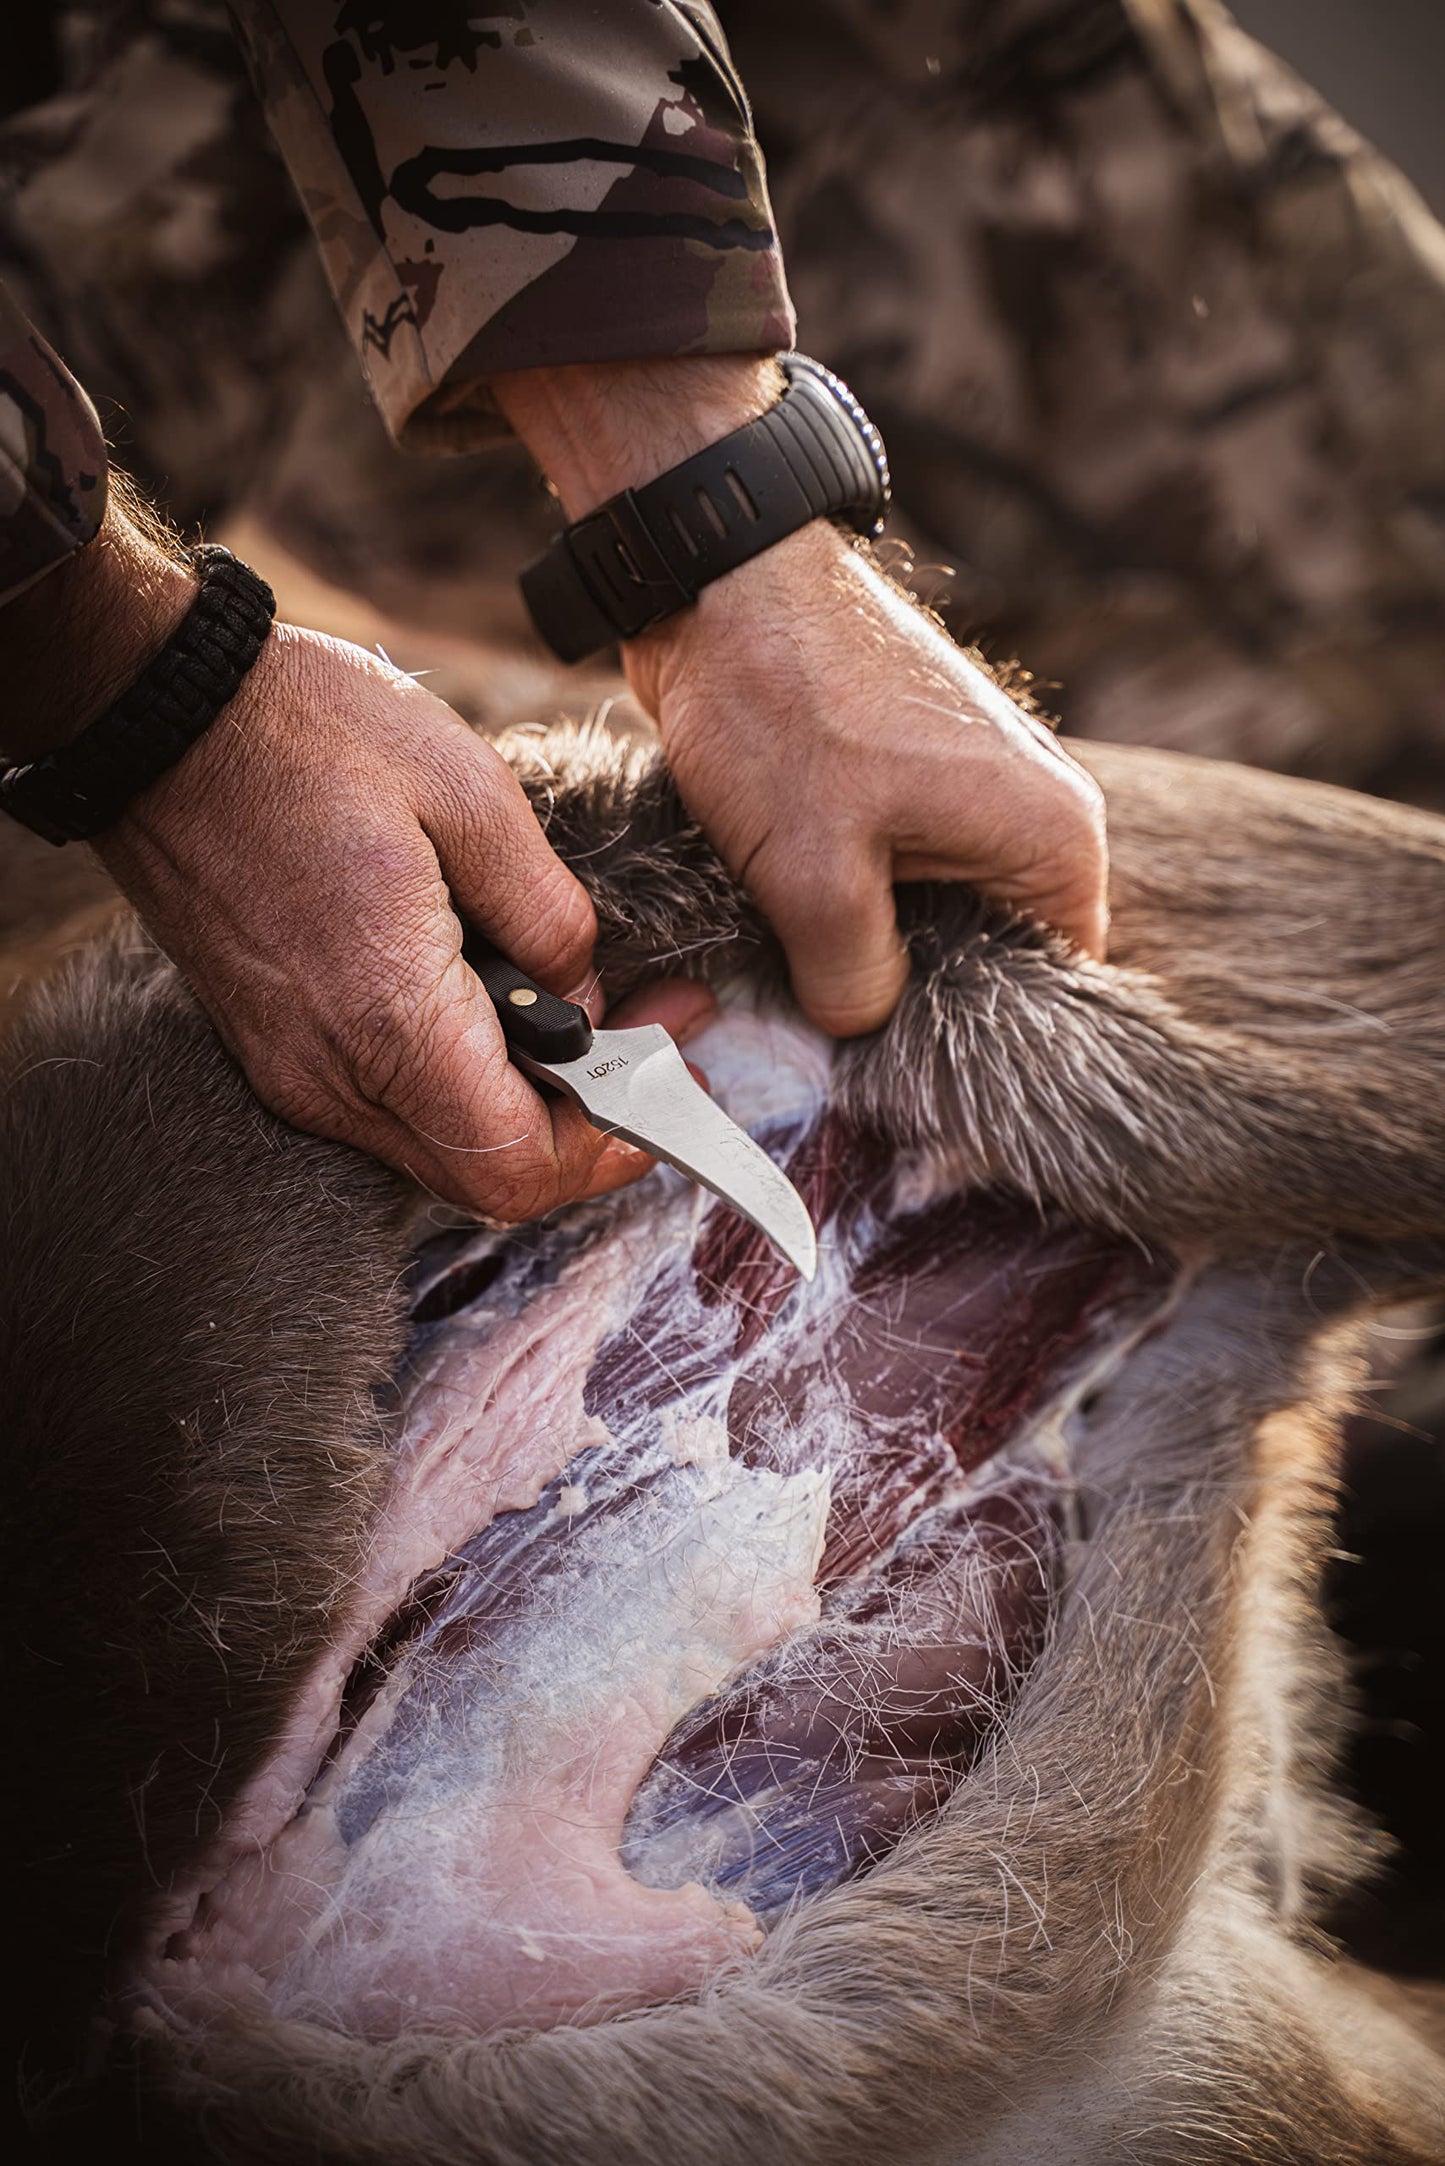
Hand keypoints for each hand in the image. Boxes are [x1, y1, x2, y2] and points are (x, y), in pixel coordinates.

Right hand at [1, 493, 711, 1219]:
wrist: (156, 715)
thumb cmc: (306, 735)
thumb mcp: (473, 795)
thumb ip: (551, 915)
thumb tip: (581, 993)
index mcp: (388, 1018)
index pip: (518, 1161)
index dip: (611, 1143)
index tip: (668, 1073)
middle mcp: (331, 1074)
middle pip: (482, 1176)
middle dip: (583, 1125)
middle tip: (648, 1038)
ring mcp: (293, 1069)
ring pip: (438, 1149)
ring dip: (524, 1104)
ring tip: (587, 1012)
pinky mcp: (276, 1047)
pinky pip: (390, 1108)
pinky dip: (463, 1082)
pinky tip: (500, 1005)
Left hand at [495, 357, 1107, 1037]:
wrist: (720, 578)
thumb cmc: (786, 710)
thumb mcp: (817, 877)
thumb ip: (854, 981)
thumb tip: (860, 1029)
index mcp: (1053, 840)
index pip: (1051, 985)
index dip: (979, 1040)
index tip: (905, 1077)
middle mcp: (1037, 814)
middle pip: (992, 955)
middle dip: (917, 996)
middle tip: (837, 1037)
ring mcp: (977, 789)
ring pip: (936, 916)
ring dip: (873, 947)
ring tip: (806, 971)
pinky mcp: (915, 775)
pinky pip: (901, 871)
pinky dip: (853, 899)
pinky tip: (795, 917)